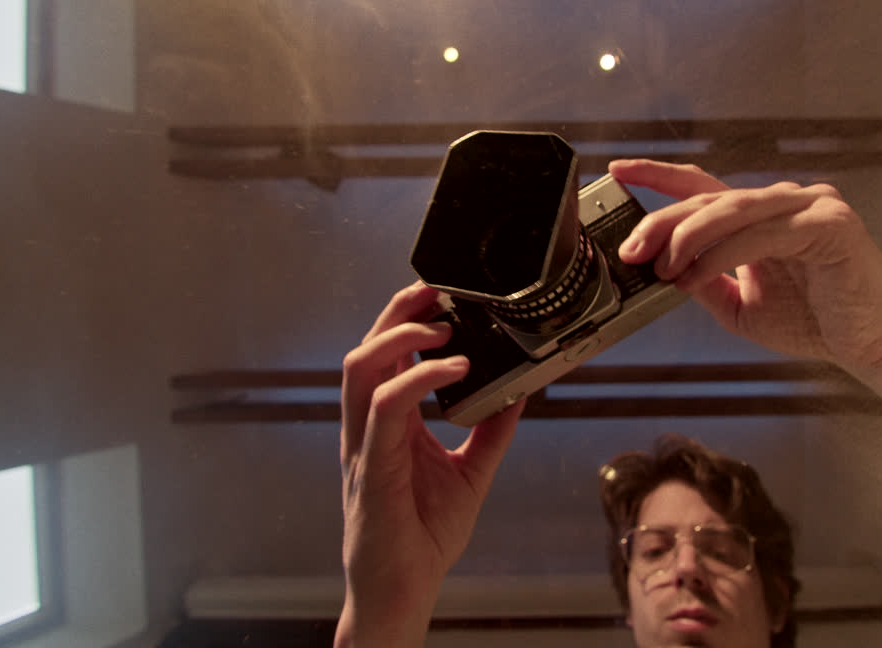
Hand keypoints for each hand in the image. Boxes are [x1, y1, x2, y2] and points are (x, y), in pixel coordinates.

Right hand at [337, 282, 522, 646]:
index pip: (386, 356)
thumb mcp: (470, 472)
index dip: (407, 320)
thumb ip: (491, 431)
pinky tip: (454, 370)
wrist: (403, 590)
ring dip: (401, 337)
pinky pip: (384, 409)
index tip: (442, 296)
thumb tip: (521, 394)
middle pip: (366, 349)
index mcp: (388, 424)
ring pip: (361, 368)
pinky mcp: (372, 468)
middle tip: (436, 291)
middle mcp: (368, 427)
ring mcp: (364, 445)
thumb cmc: (422, 536)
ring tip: (445, 327)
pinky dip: (417, 379)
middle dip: (397, 312)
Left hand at [609, 159, 881, 373]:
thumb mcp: (739, 304)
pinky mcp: (831, 222)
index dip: (658, 175)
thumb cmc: (814, 322)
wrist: (870, 347)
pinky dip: (722, 254)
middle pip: (710, 198)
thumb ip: (704, 281)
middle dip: (663, 224)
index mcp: (763, 215)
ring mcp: (811, 204)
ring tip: (664, 268)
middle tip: (633, 251)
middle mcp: (786, 200)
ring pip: (732, 209)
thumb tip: (660, 270)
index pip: (704, 186)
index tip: (618, 171)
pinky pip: (762, 233)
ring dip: (689, 238)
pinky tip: (697, 275)